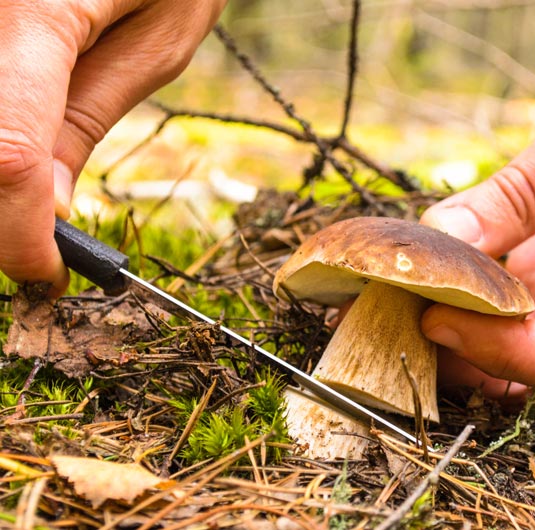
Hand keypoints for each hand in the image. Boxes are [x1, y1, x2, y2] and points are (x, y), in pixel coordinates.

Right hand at [0, 0, 225, 294]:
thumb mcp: (161, 34)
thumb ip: (88, 116)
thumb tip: (52, 207)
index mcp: (32, 12)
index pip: (6, 155)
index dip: (16, 233)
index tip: (48, 273)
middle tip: (38, 244)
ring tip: (33, 198)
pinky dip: (2, 141)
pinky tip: (23, 150)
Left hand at [421, 0, 534, 399]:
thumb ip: (522, 192)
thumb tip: (444, 240)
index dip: (515, 354)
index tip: (443, 319)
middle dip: (476, 351)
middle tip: (401, 315)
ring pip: (526, 343)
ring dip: (463, 334)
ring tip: (399, 303)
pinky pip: (514, 302)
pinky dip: (469, 298)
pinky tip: (425, 280)